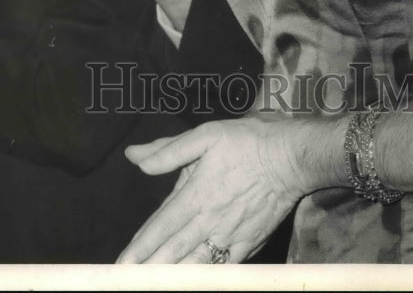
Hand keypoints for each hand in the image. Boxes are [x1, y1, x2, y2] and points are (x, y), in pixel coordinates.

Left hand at [117, 118, 307, 263]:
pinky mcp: (250, 244)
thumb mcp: (206, 135)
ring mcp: (231, 236)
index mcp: (197, 193)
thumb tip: (134, 156)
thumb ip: (168, 150)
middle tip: (127, 280)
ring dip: (173, 276)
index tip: (121, 264)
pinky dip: (207, 277)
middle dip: (149, 268)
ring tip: (153, 285)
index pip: (160, 226)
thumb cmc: (248, 141)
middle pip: (173, 251)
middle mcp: (211, 220)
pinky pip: (224, 269)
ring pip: (196, 264)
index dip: (139, 246)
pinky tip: (195, 282)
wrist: (291, 158)